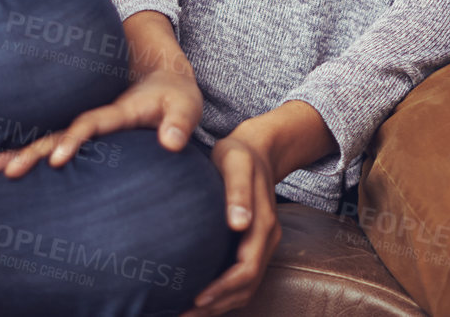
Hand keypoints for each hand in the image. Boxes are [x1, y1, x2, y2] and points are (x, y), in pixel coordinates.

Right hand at [0, 66, 201, 177]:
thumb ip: (179, 123)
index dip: (74, 139)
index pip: (90, 124)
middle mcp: (94, 117)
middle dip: (30, 151)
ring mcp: (86, 125)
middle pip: (57, 133)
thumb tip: (170, 144)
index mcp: (116, 111)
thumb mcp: (186, 106)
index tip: (57, 160)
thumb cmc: (176, 96)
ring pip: (48, 139)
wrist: (163, 78)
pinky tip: (5, 166)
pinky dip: (29, 153)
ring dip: (20, 152)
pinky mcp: (85, 133)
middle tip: (3, 170)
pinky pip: (53, 142)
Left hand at [185, 100, 331, 315]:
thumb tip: (239, 224)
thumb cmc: (238, 154)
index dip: (222, 288)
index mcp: (264, 225)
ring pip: (246, 288)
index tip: (196, 298)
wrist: (256, 149)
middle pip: (246, 287)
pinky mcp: (252, 246)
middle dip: (216, 305)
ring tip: (187, 313)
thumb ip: (238, 191)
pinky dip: (223, 294)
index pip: (246, 269)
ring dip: (219, 305)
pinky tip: (198, 296)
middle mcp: (267, 240)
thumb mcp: (235, 163)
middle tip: (183, 314)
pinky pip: (242, 278)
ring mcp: (262, 245)